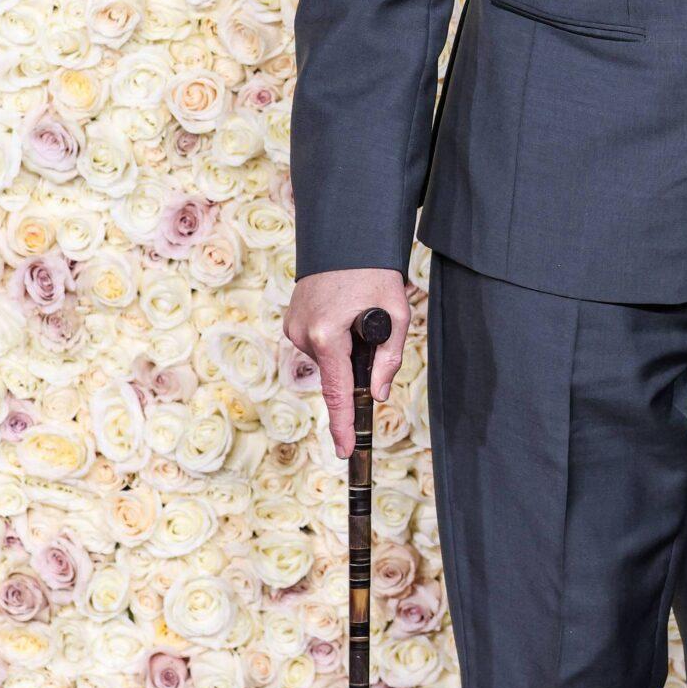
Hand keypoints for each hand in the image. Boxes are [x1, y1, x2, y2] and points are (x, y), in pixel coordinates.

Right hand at [283, 270, 409, 458]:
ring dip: (346, 349)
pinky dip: (334, 339)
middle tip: (373, 328)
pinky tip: (343, 312)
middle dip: (357, 364)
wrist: (345, 237)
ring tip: (358, 313)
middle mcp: (303, 335)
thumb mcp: (396, 315)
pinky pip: (318, 344)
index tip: (345, 450)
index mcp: (328, 336)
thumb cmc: (374, 273)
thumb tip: (376, 394)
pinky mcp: (291, 321)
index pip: (337, 393)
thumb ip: (388, 358)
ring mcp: (293, 328)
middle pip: (336, 373)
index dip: (342, 425)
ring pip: (328, 359)